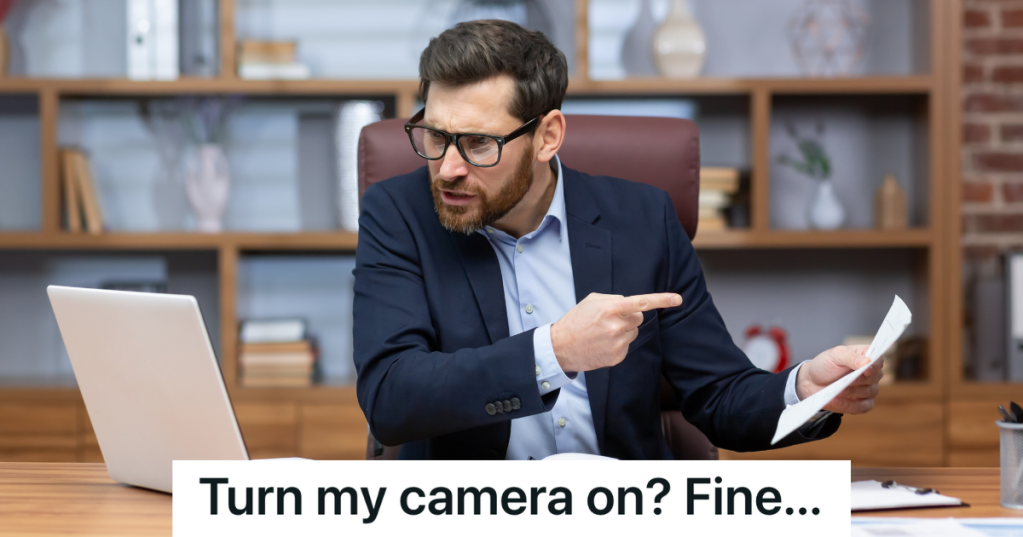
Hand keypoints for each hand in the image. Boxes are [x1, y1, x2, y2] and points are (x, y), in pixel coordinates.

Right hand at [550, 292, 681, 372]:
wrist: (562, 347)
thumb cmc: (577, 320)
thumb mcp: (591, 301)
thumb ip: (613, 299)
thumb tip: (631, 305)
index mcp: (610, 308)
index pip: (641, 303)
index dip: (661, 300)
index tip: (678, 299)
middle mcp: (617, 326)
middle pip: (638, 318)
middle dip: (629, 317)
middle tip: (609, 320)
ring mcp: (618, 343)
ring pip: (633, 332)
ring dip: (623, 331)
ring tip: (603, 333)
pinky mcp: (618, 356)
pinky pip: (627, 345)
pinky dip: (618, 343)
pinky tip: (603, 343)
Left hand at [796, 344, 881, 414]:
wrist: (812, 381)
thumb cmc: (825, 364)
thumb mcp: (835, 355)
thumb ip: (850, 357)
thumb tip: (867, 362)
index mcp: (866, 357)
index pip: (879, 360)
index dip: (874, 365)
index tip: (866, 369)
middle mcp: (871, 373)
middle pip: (874, 378)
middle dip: (859, 380)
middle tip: (845, 381)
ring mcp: (868, 389)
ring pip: (869, 393)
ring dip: (852, 392)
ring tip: (838, 390)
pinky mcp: (862, 404)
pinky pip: (862, 407)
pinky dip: (848, 405)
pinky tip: (836, 400)